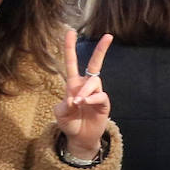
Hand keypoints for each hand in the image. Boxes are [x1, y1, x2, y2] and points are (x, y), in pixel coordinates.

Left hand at [53, 30, 111, 158]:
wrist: (79, 138)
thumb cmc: (69, 123)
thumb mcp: (60, 113)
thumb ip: (64, 104)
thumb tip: (75, 98)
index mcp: (73, 84)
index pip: (72, 62)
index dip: (70, 47)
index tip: (71, 31)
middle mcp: (86, 86)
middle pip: (94, 64)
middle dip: (101, 50)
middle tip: (108, 36)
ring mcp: (96, 94)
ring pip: (94, 82)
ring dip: (86, 90)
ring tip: (78, 102)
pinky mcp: (103, 104)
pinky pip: (100, 96)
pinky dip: (92, 98)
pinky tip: (85, 103)